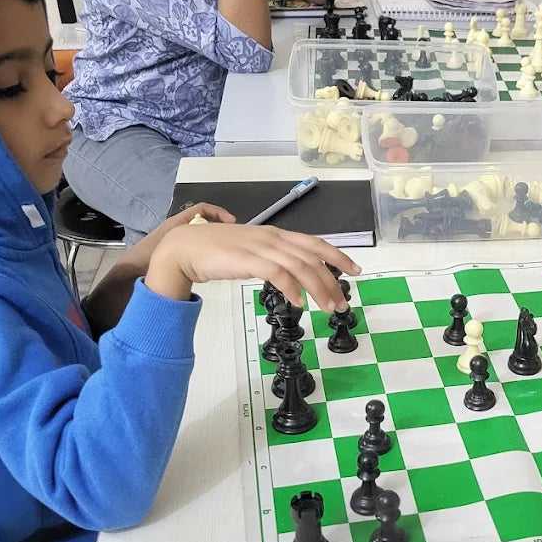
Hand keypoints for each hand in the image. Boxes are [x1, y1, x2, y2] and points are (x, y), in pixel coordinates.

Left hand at [123, 203, 235, 274]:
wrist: (129, 274)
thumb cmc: (145, 257)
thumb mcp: (169, 244)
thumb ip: (191, 241)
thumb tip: (217, 236)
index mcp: (177, 222)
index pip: (202, 209)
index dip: (218, 213)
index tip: (231, 223)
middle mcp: (177, 229)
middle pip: (203, 223)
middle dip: (218, 229)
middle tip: (231, 239)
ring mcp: (175, 241)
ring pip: (199, 236)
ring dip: (211, 241)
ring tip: (223, 251)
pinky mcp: (173, 254)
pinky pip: (193, 248)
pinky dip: (202, 252)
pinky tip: (208, 262)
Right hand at [146, 225, 360, 306]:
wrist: (185, 248)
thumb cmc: (215, 250)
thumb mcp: (251, 251)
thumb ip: (270, 258)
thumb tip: (289, 274)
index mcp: (276, 234)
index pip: (314, 243)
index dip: (337, 256)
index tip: (355, 270)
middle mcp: (273, 238)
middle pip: (312, 257)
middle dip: (332, 280)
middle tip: (343, 302)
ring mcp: (261, 247)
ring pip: (300, 266)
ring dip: (318, 288)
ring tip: (328, 308)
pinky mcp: (248, 260)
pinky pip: (277, 273)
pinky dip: (291, 287)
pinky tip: (299, 302)